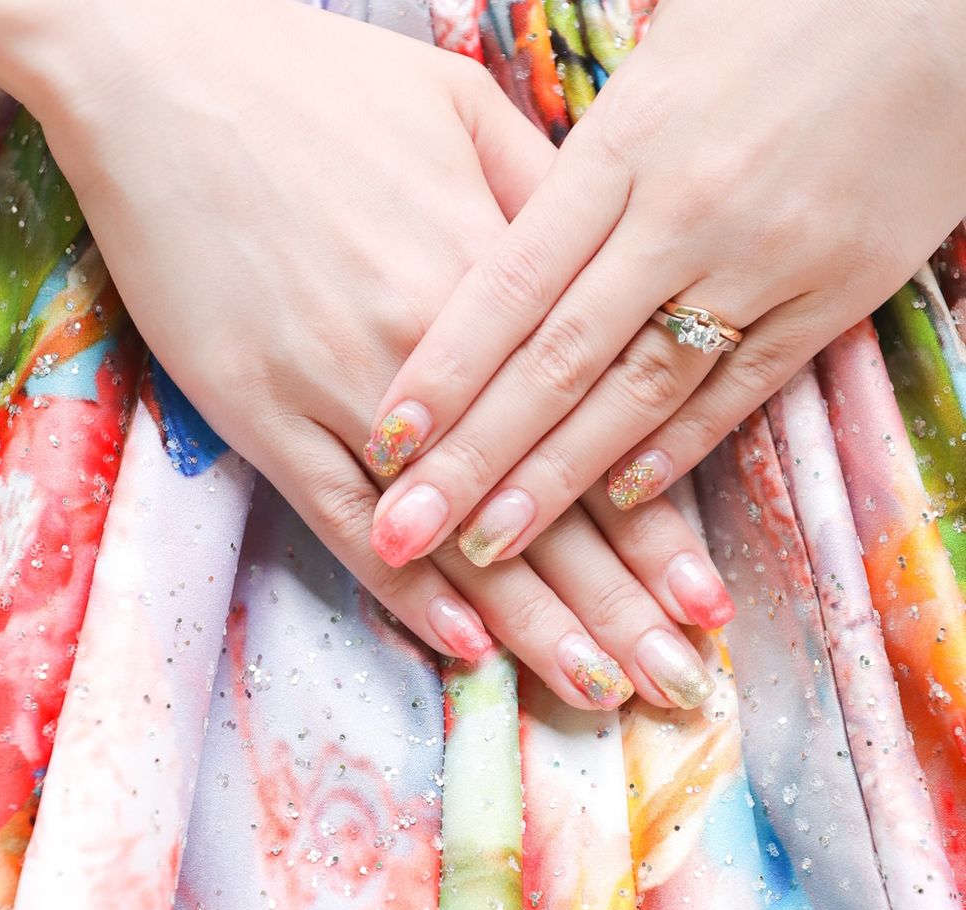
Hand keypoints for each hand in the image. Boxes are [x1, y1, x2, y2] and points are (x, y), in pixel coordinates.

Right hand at [27, 0, 726, 708]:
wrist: (157, 76)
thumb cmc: (312, 86)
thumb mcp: (458, 109)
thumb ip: (542, 199)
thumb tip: (605, 269)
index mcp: (496, 280)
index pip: (596, 434)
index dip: (657, 532)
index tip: (706, 605)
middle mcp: (432, 355)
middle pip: (543, 505)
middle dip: (619, 608)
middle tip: (679, 686)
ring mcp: (339, 391)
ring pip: (453, 534)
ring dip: (530, 624)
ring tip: (597, 691)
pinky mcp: (259, 415)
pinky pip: (342, 522)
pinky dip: (405, 589)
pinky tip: (464, 647)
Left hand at [362, 0, 965, 568]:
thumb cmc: (776, 8)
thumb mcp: (655, 63)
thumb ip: (575, 165)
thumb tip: (493, 247)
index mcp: (623, 146)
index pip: (508, 285)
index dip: (443, 373)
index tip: (384, 443)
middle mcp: (683, 214)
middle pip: (558, 360)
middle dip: (477, 458)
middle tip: (408, 529)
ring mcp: (764, 260)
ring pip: (641, 391)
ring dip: (562, 480)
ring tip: (492, 544)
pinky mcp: (837, 291)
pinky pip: (742, 387)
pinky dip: (678, 448)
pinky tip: (622, 500)